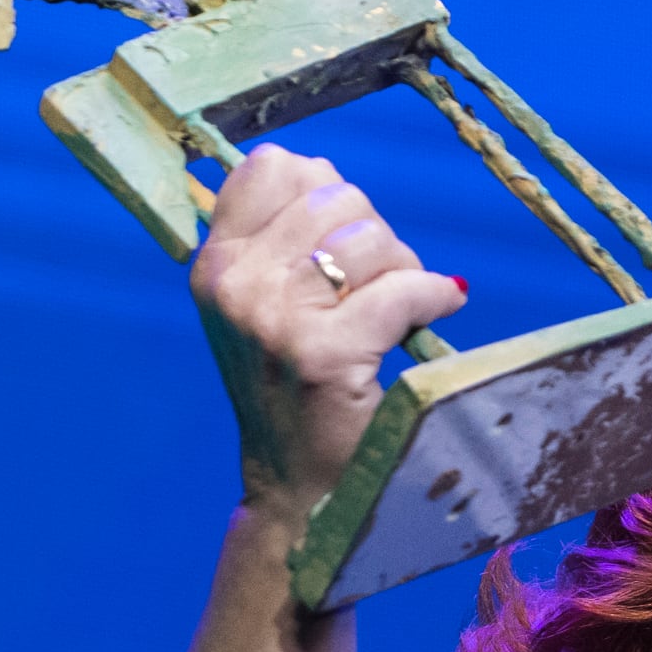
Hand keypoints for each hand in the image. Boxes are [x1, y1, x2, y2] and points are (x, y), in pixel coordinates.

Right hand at [187, 145, 465, 515]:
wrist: (297, 485)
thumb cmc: (293, 390)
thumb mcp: (264, 306)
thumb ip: (284, 241)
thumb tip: (334, 179)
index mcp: (215, 263)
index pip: (273, 166)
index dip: (328, 190)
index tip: (346, 238)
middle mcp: (234, 283)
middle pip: (335, 195)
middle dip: (376, 235)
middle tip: (381, 286)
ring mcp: (273, 317)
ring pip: (371, 236)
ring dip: (404, 268)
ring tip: (397, 310)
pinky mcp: (323, 352)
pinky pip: (402, 289)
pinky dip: (432, 297)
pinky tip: (437, 312)